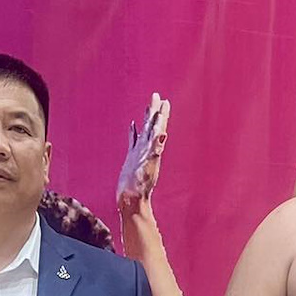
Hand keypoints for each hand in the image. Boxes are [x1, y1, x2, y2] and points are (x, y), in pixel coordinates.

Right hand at [117, 94, 169, 216]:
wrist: (131, 200)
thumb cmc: (139, 186)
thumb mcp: (148, 166)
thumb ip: (155, 149)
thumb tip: (163, 134)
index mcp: (152, 149)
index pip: (158, 128)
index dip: (161, 115)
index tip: (164, 101)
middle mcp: (147, 149)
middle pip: (152, 126)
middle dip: (155, 111)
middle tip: (157, 96)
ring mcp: (139, 153)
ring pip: (144, 132)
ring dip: (146, 119)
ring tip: (148, 106)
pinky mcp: (131, 158)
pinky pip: (133, 141)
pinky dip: (133, 132)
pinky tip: (132, 125)